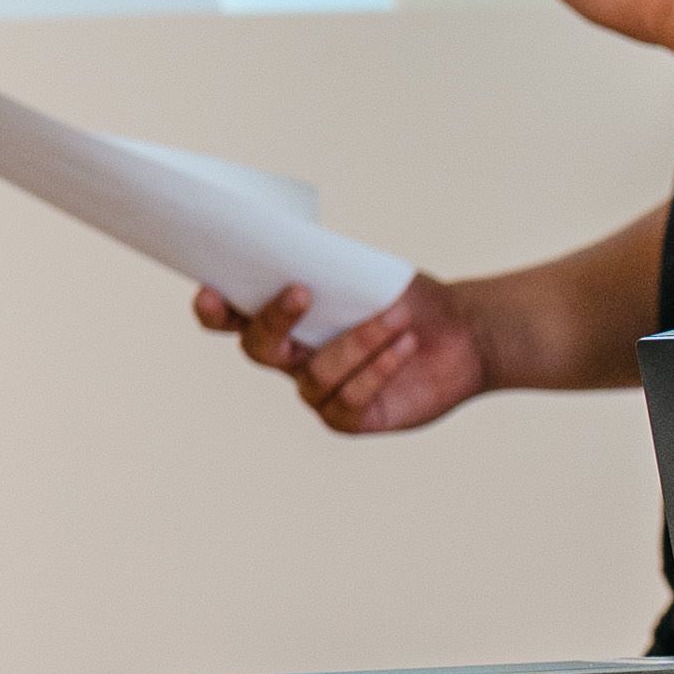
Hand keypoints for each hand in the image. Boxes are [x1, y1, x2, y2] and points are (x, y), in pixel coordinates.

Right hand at [192, 270, 486, 435]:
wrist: (460, 332)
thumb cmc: (407, 298)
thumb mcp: (373, 273)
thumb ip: (333, 267)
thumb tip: (304, 255)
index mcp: (285, 318)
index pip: (234, 316)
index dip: (215, 309)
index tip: (212, 291)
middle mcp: (291, 359)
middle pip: (259, 347)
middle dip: (274, 320)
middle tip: (302, 291)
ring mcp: (317, 391)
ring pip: (315, 373)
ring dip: (357, 341)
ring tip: (399, 316)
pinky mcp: (347, 418)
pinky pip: (350, 398)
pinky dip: (378, 369)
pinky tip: (405, 346)